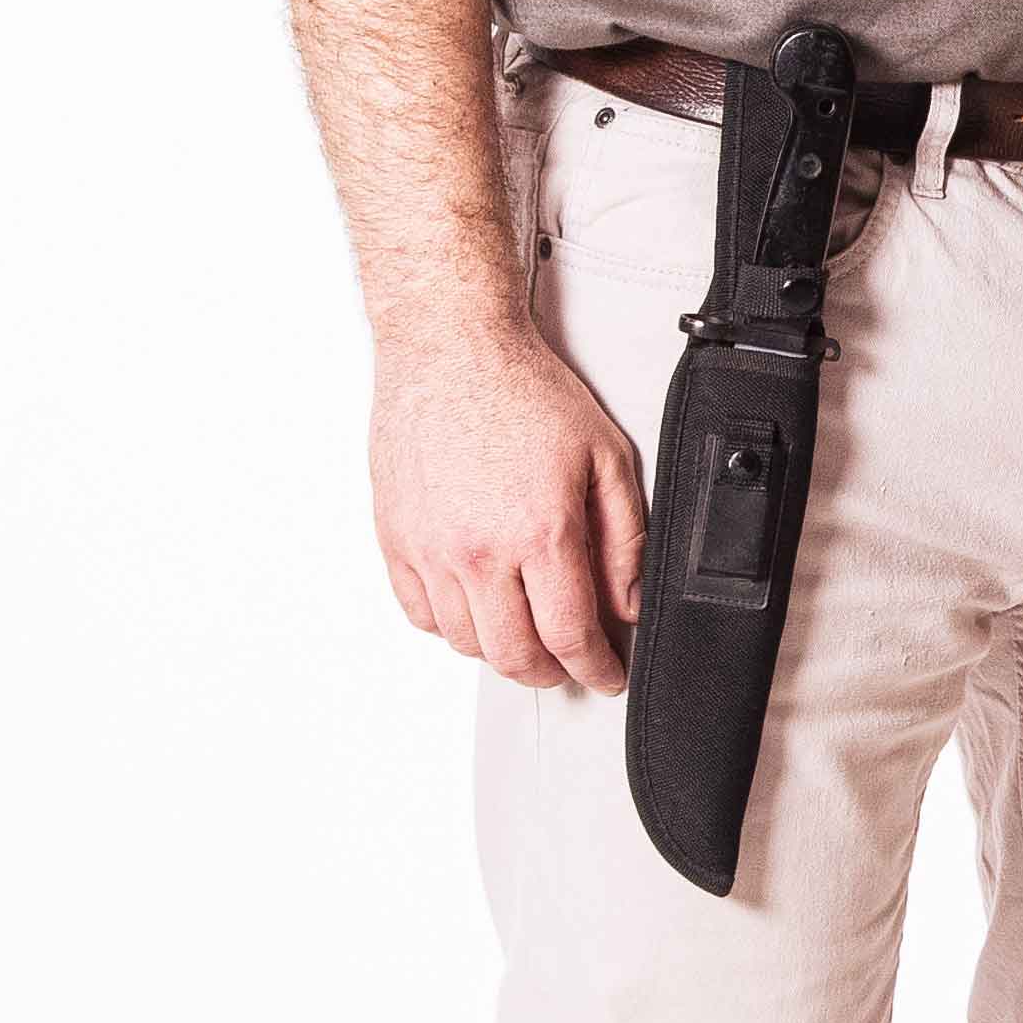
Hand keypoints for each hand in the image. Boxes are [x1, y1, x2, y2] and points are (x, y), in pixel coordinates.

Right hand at [371, 311, 647, 693]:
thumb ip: (625, 537)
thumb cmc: (524, 390)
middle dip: (550, 673)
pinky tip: (476, 610)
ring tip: (526, 634)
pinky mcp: (395, 537)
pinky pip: (420, 613)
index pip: (570, 636)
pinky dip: (452, 626)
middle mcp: (478, 551)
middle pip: (514, 655)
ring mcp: (430, 548)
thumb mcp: (605, 457)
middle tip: (569, 664)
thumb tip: (628, 602)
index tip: (606, 676)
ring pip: (466, 641)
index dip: (595, 669)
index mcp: (539, 532)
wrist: (451, 346)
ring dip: (501, 651)